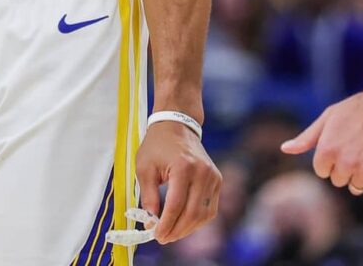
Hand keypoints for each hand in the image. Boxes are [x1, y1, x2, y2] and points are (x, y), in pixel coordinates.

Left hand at [136, 121, 220, 243]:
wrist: (177, 125)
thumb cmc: (157, 145)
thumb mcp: (145, 168)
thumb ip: (148, 196)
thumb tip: (151, 222)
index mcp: (184, 167)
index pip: (176, 205)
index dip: (166, 224)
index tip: (155, 235)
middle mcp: (203, 172)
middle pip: (192, 213)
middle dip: (176, 230)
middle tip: (162, 238)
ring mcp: (213, 176)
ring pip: (204, 214)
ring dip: (188, 228)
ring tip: (172, 232)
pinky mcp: (217, 180)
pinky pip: (210, 208)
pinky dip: (198, 219)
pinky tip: (184, 223)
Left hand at [280, 84, 362, 194]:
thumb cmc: (358, 108)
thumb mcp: (329, 117)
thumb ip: (307, 138)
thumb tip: (284, 149)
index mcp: (327, 149)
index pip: (322, 171)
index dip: (331, 157)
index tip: (341, 143)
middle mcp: (345, 162)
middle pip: (338, 180)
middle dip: (344, 167)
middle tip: (356, 146)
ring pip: (356, 186)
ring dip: (360, 173)